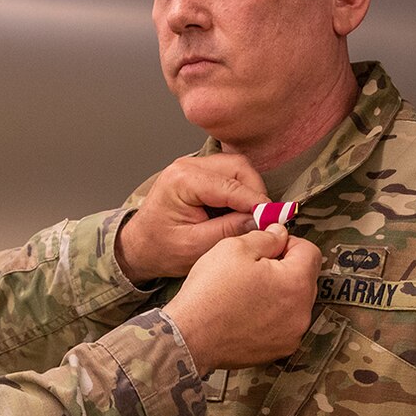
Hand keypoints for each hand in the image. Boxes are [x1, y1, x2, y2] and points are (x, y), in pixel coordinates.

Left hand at [114, 154, 267, 283]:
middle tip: (264, 220)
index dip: (257, 203)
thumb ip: (229, 231)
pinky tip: (238, 214)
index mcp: (182, 180)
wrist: (139, 247)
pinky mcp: (199, 174)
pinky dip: (240, 192)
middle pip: (238, 168)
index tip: (276, 219)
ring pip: (237, 169)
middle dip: (255, 193)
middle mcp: (187, 166)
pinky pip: (229, 176)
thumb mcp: (195, 247)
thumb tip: (261, 220)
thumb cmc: (160, 249)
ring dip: (249, 192)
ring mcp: (193, 167)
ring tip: (251, 219)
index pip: (231, 186)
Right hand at [164, 225, 321, 374]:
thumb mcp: (234, 248)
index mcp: (296, 283)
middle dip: (283, 268)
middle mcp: (301, 312)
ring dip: (277, 293)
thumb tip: (279, 234)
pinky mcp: (279, 349)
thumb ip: (266, 237)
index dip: (287, 242)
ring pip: (294, 302)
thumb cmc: (209, 296)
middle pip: (304, 278)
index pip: (310, 251)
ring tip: (247, 292)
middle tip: (252, 268)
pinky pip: (283, 324)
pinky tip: (247, 311)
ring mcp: (291, 334)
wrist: (189, 336)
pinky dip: (270, 316)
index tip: (270, 246)